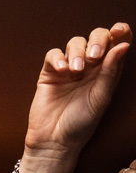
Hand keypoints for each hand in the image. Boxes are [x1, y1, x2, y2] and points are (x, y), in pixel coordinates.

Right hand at [21, 23, 130, 172]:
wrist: (55, 141)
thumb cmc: (81, 124)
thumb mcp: (101, 97)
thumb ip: (111, 71)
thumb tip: (123, 45)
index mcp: (107, 70)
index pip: (116, 42)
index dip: (119, 32)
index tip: (118, 31)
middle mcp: (89, 66)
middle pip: (96, 37)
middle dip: (97, 41)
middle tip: (94, 57)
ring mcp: (68, 68)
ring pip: (75, 43)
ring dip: (78, 52)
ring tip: (76, 71)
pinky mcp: (49, 74)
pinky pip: (53, 55)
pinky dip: (58, 58)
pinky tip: (62, 70)